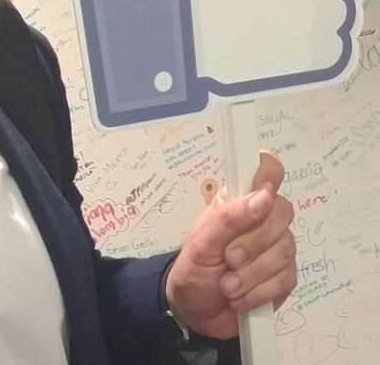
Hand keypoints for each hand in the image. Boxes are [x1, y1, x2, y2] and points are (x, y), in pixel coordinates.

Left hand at [165, 149, 295, 338]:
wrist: (195, 310)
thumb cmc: (195, 266)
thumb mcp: (202, 241)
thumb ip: (229, 216)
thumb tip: (264, 196)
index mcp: (240, 201)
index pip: (267, 171)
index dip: (270, 172)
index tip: (262, 192)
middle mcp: (263, 219)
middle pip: (282, 212)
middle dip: (254, 242)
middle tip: (228, 258)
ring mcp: (277, 248)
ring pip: (285, 250)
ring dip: (252, 274)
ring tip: (227, 286)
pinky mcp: (285, 278)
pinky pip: (286, 280)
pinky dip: (259, 292)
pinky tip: (240, 298)